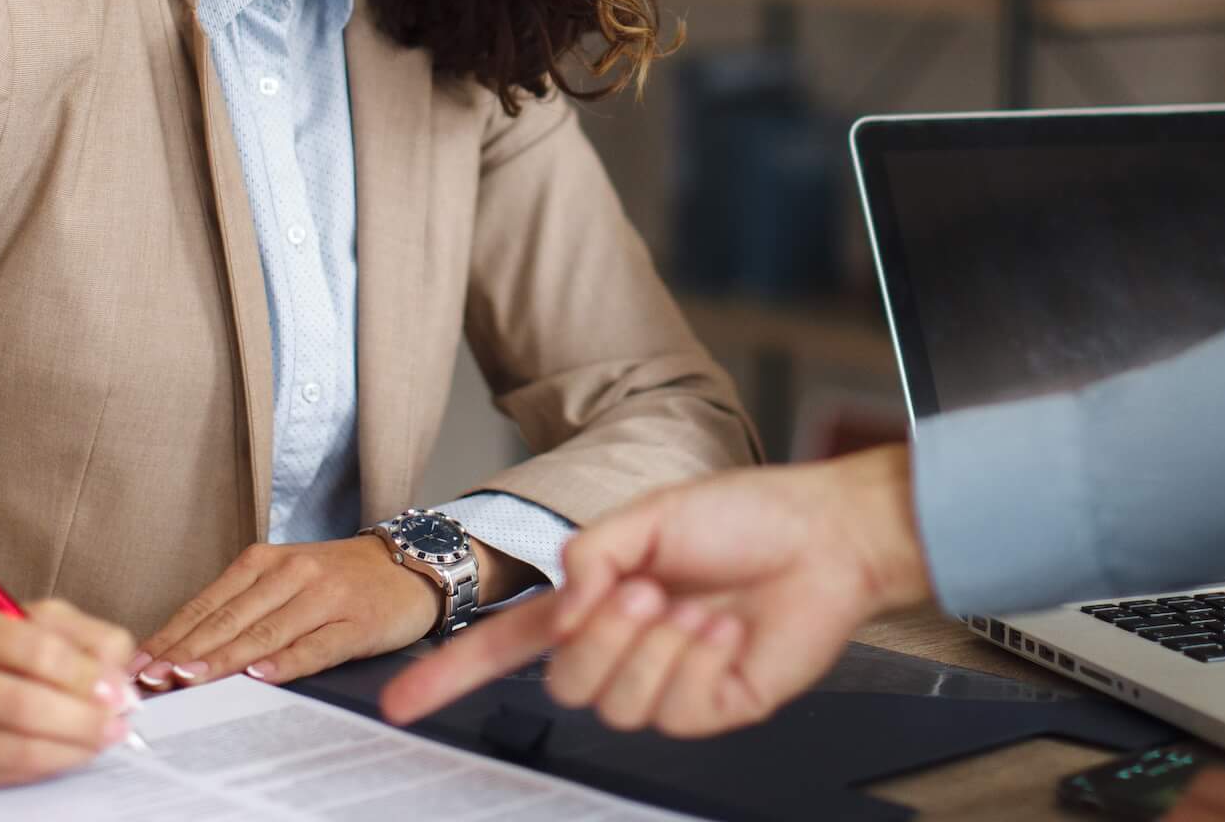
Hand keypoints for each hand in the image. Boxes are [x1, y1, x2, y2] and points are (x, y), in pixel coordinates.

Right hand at [0, 599, 136, 786]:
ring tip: (100, 740)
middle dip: (81, 720)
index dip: (84, 675)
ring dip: (68, 750)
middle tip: (115, 724)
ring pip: (11, 749)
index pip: (33, 650)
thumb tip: (119, 674)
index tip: (117, 690)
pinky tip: (65, 754)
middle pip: (21, 706)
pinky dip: (41, 767)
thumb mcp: (22, 617)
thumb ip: (79, 635)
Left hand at [131, 535, 439, 690]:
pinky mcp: (356, 623)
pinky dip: (284, 662)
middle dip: (186, 652)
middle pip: (229, 618)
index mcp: (266, 561)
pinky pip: (314, 646)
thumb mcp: (286, 579)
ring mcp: (325, 597)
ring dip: (223, 659)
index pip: (207, 602)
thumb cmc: (340, 578)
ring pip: (264, 631)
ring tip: (189, 679)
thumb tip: (184, 651)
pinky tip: (259, 676)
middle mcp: (292, 573)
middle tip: (151, 679)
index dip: (171, 635)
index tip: (141, 664)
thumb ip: (242, 607)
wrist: (411, 563)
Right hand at [382, 443, 928, 736]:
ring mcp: (667, 681)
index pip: (506, 648)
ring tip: (693, 605)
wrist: (823, 534)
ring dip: (652, 645)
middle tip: (646, 588)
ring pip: (611, 700)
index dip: (451, 675)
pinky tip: (724, 628)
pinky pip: (670, 710)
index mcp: (596, 598)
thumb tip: (565, 608)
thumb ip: (587, 556)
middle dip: (600, 633)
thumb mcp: (646, 517)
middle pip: (562, 680)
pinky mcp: (713, 706)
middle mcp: (624, 645)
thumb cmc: (744, 515)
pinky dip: (695, 661)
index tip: (401, 700)